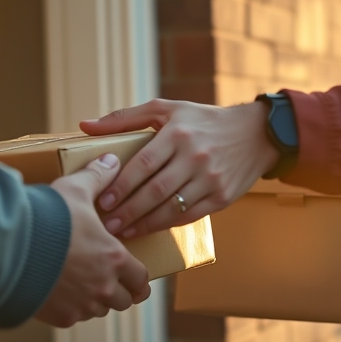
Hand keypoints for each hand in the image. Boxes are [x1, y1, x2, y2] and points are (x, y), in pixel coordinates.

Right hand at [35, 154, 150, 327]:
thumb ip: (97, 177)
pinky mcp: (59, 317)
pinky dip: (70, 309)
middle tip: (112, 285)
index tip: (137, 281)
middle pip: (123, 301)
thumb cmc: (48, 218)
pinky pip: (73, 317)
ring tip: (83, 286)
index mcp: (114, 259)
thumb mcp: (74, 189)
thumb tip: (111, 160)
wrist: (10, 248)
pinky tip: (60, 293)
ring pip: (98, 311)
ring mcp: (81, 305)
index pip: (141, 280)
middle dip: (119, 293)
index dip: (140, 281)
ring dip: (95, 301)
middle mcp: (103, 287)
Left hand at [78, 99, 278, 239]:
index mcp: (178, 133)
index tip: (102, 200)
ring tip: (122, 231)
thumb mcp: (166, 110)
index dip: (121, 185)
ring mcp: (211, 179)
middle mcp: (195, 156)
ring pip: (171, 208)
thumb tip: (84, 126)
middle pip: (155, 190)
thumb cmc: (202, 121)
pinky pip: (189, 216)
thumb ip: (124, 118)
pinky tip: (149, 228)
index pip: (143, 164)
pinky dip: (167, 225)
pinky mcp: (222, 197)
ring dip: (144, 223)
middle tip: (106, 224)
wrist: (255, 134)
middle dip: (128, 210)